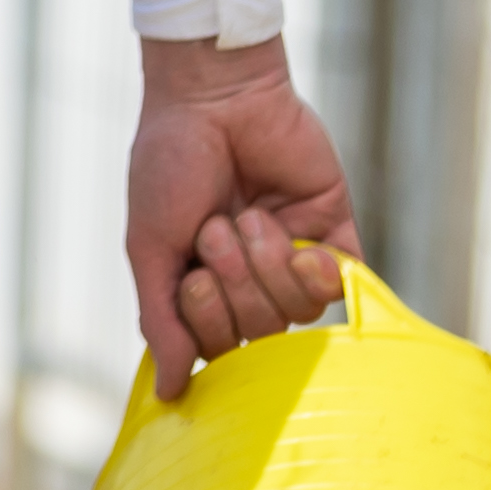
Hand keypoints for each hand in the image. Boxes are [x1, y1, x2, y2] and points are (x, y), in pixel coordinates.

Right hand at [124, 34, 361, 401]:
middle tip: (217, 228)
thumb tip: (168, 393)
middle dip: (236, 282)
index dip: (209, 321)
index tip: (192, 275)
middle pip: (262, 333)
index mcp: (204, 287)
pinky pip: (340, 285)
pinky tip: (300, 241)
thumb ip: (161, 320)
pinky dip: (317, 271)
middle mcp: (251, 281)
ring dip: (267, 263)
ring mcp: (293, 258)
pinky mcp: (332, 231)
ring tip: (249, 215)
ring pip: (298, 312)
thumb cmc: (168, 163)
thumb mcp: (149, 246)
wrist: (213, 96)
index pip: (218, 349)